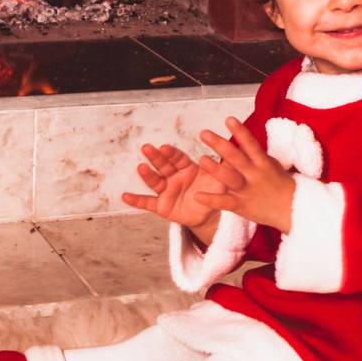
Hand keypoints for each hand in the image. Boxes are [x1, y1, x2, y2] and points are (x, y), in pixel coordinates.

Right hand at [120, 141, 235, 231]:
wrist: (209, 213)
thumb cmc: (214, 191)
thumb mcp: (221, 180)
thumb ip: (224, 167)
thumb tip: (236, 152)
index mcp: (187, 168)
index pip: (178, 158)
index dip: (172, 153)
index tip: (165, 147)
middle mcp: (174, 177)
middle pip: (164, 166)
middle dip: (156, 157)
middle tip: (147, 147)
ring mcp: (166, 191)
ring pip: (155, 181)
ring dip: (147, 174)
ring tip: (140, 167)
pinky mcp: (162, 206)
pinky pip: (147, 203)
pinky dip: (137, 200)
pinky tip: (125, 196)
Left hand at [193, 117, 296, 234]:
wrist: (292, 210)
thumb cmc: (281, 184)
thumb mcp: (271, 165)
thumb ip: (255, 154)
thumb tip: (243, 138)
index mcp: (263, 162)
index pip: (250, 143)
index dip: (240, 131)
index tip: (228, 119)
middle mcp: (254, 174)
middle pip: (236, 158)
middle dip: (219, 145)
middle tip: (204, 133)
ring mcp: (247, 190)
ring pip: (229, 178)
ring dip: (215, 169)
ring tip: (201, 159)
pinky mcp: (241, 205)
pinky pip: (224, 202)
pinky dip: (211, 200)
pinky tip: (197, 196)